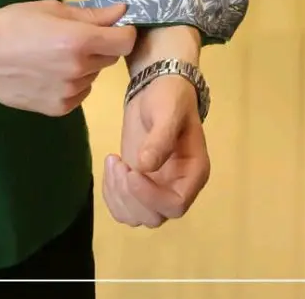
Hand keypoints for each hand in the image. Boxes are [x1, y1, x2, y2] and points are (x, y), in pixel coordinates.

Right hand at [0, 0, 136, 117]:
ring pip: (94, 76)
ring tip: (54, 55)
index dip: (123, 31)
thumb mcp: (50, 9)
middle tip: (73, 37)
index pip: (125, 40)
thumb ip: (90, 14)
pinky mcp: (59, 108)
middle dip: (101, 45)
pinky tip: (48, 72)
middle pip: (110, 58)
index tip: (114, 26)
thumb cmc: (12, 23)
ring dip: (85, 65)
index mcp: (78, 40)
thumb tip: (121, 11)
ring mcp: (70, 92)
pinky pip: (80, 93)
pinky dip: (73, 82)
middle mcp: (79, 69)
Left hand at [103, 74, 209, 227]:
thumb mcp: (168, 111)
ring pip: (137, 216)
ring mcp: (157, 189)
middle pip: (155, 216)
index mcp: (193, 173)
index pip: (176, 205)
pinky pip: (123, 208)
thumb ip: (160, 138)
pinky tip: (111, 166)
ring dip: (118, 196)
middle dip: (130, 195)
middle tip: (118, 163)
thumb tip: (145, 166)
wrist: (157, 89)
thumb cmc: (169, 97)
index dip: (151, 197)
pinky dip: (111, 195)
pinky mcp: (139, 184)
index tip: (132, 172)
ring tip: (113, 161)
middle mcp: (177, 187)